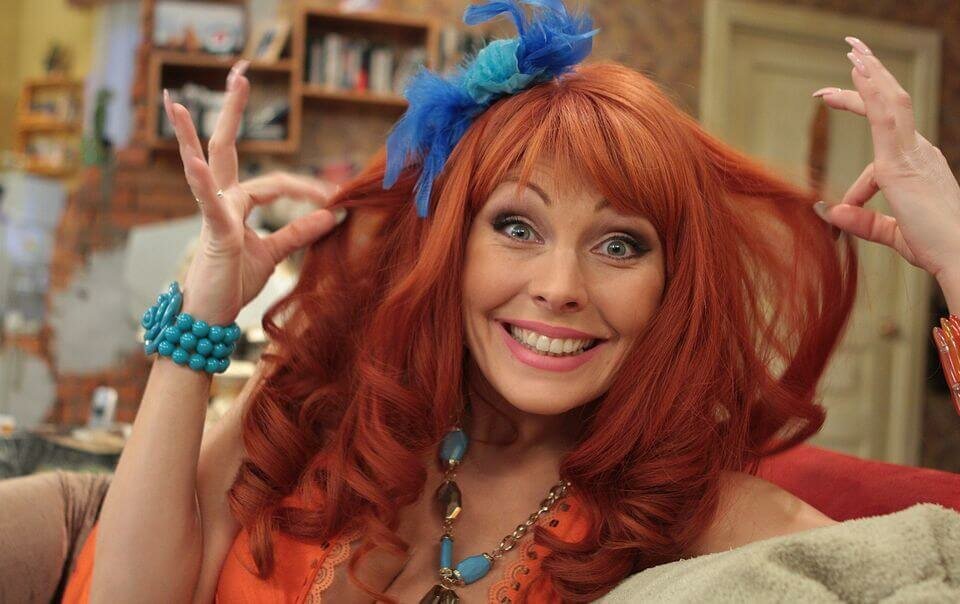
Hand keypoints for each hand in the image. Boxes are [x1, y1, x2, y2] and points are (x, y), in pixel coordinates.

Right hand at [162, 60, 345, 324]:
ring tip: (176, 102)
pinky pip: (205, 199)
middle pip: (225, 146)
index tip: (335, 196)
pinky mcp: (212, 230)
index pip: (276, 182)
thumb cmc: (233, 283)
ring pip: (207, 163)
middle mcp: (222, 200)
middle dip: (231, 109)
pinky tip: (190, 157)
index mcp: (238, 204)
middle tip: (239, 71)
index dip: (307, 187)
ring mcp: (213, 212)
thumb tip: (333, 216)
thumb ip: (299, 232)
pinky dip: (199, 179)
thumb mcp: (274, 253)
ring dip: (193, 131)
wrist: (210, 317)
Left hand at [811, 36, 959, 283]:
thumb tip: (830, 211)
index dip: (857, 137)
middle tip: (851, 54)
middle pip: (892, 105)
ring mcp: (912, 154)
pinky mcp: (901, 163)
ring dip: (871, 74)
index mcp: (918, 165)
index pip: (884, 137)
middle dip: (870, 79)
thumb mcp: (891, 233)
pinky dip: (872, 91)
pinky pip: (886, 117)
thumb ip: (863, 221)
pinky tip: (859, 71)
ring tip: (854, 49)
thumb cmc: (936, 247)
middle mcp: (919, 151)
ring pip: (891, 101)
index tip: (834, 161)